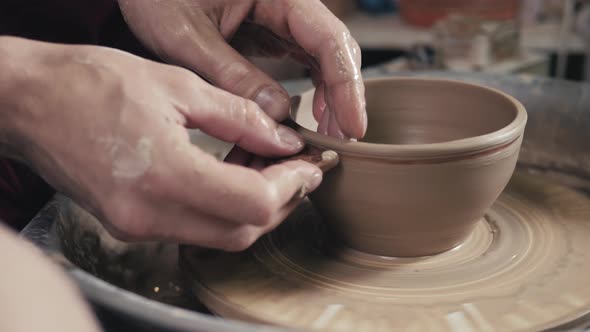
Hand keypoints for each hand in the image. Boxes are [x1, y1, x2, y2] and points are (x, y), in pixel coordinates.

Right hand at [1, 37, 321, 250]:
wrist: (28, 101)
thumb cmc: (91, 82)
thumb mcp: (178, 85)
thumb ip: (240, 117)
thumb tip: (283, 139)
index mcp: (163, 174)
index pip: (253, 203)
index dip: (292, 185)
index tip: (310, 165)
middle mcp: (149, 214)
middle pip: (243, 231)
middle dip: (281, 203)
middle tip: (298, 169)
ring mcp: (136, 226)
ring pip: (220, 237)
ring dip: (254, 208)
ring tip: (268, 169)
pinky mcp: (130, 225)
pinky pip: (193, 229)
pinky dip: (223, 209)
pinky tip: (232, 177)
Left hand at [118, 0, 366, 138]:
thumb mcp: (187, 37)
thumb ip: (232, 75)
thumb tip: (277, 115)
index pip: (327, 38)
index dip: (346, 85)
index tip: (352, 124)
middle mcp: (286, 1)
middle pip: (334, 48)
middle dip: (343, 95)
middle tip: (340, 139)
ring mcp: (281, 16)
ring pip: (324, 57)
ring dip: (331, 96)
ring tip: (326, 134)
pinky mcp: (271, 31)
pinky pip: (303, 60)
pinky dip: (311, 90)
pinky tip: (306, 115)